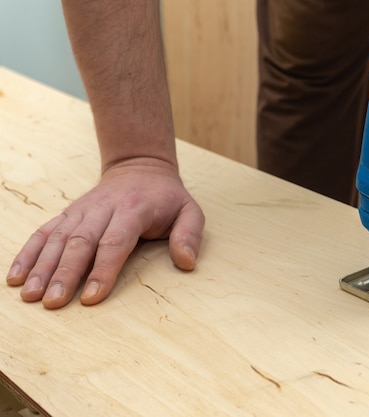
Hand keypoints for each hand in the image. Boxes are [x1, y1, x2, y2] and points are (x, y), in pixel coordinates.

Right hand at [6, 158, 204, 308]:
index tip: (92, 298)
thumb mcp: (190, 211)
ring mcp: (81, 210)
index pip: (115, 242)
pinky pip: (43, 232)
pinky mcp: (68, 214)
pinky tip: (15, 277)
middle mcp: (102, 209)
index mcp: (133, 209)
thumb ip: (190, 235)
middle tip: (53, 303)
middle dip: (65, 274)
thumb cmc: (167, 198)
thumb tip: (186, 263)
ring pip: (57, 238)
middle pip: (80, 242)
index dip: (103, 270)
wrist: (140, 169)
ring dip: (41, 267)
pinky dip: (28, 253)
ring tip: (30, 296)